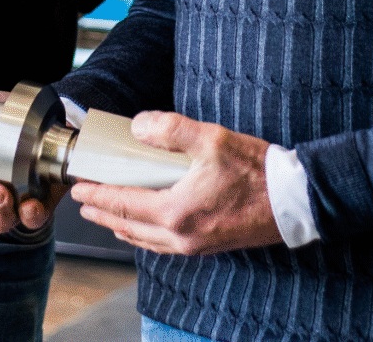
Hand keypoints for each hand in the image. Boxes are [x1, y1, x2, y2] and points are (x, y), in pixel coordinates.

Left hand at [68, 111, 282, 254]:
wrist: (294, 200)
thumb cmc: (256, 171)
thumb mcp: (211, 139)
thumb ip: (170, 129)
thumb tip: (139, 127)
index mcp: (176, 211)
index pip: (123, 204)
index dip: (97, 195)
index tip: (79, 188)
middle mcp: (181, 234)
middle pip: (129, 227)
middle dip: (103, 214)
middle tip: (84, 203)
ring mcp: (195, 244)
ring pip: (146, 240)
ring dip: (123, 228)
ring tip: (109, 217)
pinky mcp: (209, 245)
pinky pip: (164, 245)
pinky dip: (146, 237)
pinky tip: (148, 229)